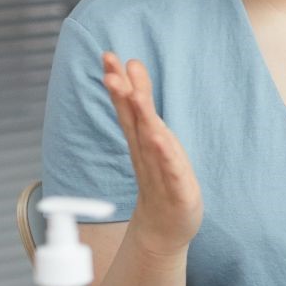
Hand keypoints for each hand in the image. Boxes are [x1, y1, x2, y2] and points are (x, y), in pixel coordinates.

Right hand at [101, 52, 202, 254]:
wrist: (163, 227)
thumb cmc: (160, 176)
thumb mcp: (153, 135)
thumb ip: (142, 102)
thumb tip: (132, 66)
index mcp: (141, 139)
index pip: (127, 108)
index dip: (118, 83)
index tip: (108, 57)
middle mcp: (146, 153)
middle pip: (133, 121)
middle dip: (122, 96)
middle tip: (110, 73)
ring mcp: (160, 172)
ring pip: (149, 143)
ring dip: (142, 120)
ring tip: (136, 96)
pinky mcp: (177, 190)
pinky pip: (170, 170)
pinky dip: (164, 156)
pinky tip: (159, 140)